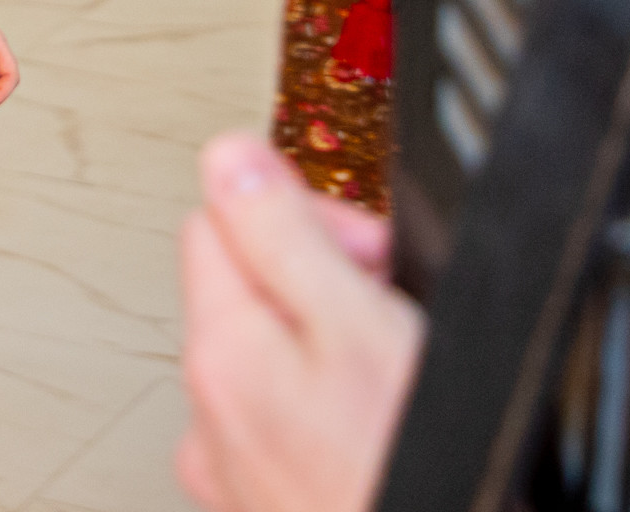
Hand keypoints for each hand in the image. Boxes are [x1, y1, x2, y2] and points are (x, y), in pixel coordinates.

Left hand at [177, 130, 420, 511]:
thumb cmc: (420, 471)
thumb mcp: (365, 328)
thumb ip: (287, 230)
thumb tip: (232, 153)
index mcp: (223, 348)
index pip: (218, 209)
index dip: (306, 209)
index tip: (367, 247)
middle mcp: (209, 411)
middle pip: (245, 284)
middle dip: (320, 278)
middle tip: (395, 315)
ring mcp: (235, 468)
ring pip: (271, 360)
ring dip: (327, 353)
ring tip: (395, 388)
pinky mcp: (265, 506)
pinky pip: (287, 425)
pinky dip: (330, 417)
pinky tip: (380, 438)